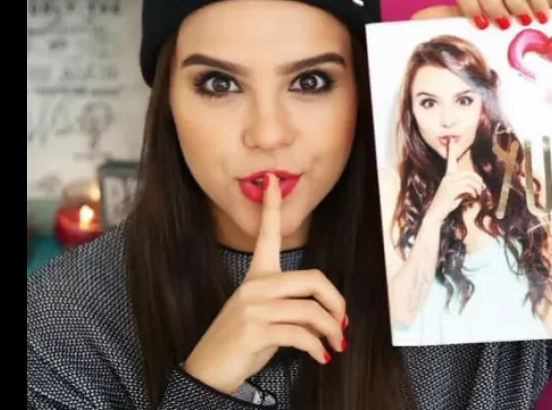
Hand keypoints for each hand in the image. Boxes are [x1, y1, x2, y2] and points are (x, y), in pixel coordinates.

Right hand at [182, 174, 347, 394]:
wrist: (208, 369)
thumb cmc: (241, 342)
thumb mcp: (263, 316)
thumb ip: (290, 306)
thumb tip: (328, 315)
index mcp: (256, 276)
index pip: (266, 235)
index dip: (271, 207)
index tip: (274, 180)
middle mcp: (255, 286)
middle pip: (314, 280)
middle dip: (336, 304)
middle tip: (342, 324)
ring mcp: (254, 307)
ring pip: (312, 311)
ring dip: (330, 332)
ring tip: (334, 345)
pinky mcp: (256, 330)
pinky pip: (301, 334)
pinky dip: (316, 348)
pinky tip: (319, 357)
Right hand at [426, 142, 484, 221]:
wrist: (435, 214)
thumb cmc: (446, 205)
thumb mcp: (457, 195)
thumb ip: (464, 189)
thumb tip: (476, 188)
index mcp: (448, 176)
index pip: (450, 160)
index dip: (450, 150)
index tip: (450, 139)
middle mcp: (448, 177)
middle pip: (469, 173)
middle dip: (478, 181)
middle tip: (481, 190)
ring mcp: (449, 183)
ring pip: (470, 180)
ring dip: (477, 188)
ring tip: (478, 195)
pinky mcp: (451, 189)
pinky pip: (468, 187)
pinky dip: (473, 192)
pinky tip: (473, 198)